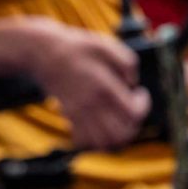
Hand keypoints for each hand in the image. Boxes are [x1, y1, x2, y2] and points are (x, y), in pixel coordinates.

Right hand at [31, 25, 150, 150]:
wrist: (44, 54)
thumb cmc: (77, 48)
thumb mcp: (106, 45)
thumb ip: (127, 61)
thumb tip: (133, 83)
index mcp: (103, 86)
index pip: (133, 113)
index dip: (143, 107)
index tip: (139, 93)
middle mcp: (91, 105)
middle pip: (121, 135)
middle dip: (133, 125)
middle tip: (131, 109)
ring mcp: (79, 114)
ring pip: (104, 143)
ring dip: (117, 136)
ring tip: (119, 120)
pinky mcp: (70, 118)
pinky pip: (85, 142)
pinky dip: (97, 139)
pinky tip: (102, 124)